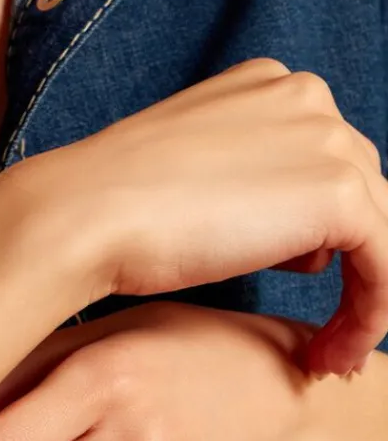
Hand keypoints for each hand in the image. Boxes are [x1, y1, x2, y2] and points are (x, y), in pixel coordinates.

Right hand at [6, 57, 387, 373]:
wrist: (83, 216)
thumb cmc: (116, 204)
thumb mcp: (192, 169)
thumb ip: (248, 175)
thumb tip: (294, 231)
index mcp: (265, 83)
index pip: (322, 159)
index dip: (314, 225)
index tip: (292, 278)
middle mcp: (305, 96)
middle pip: (360, 191)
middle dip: (338, 257)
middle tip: (309, 325)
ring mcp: (325, 140)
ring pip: (380, 232)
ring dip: (359, 298)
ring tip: (318, 352)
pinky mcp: (339, 194)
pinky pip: (386, 269)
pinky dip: (367, 320)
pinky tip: (328, 357)